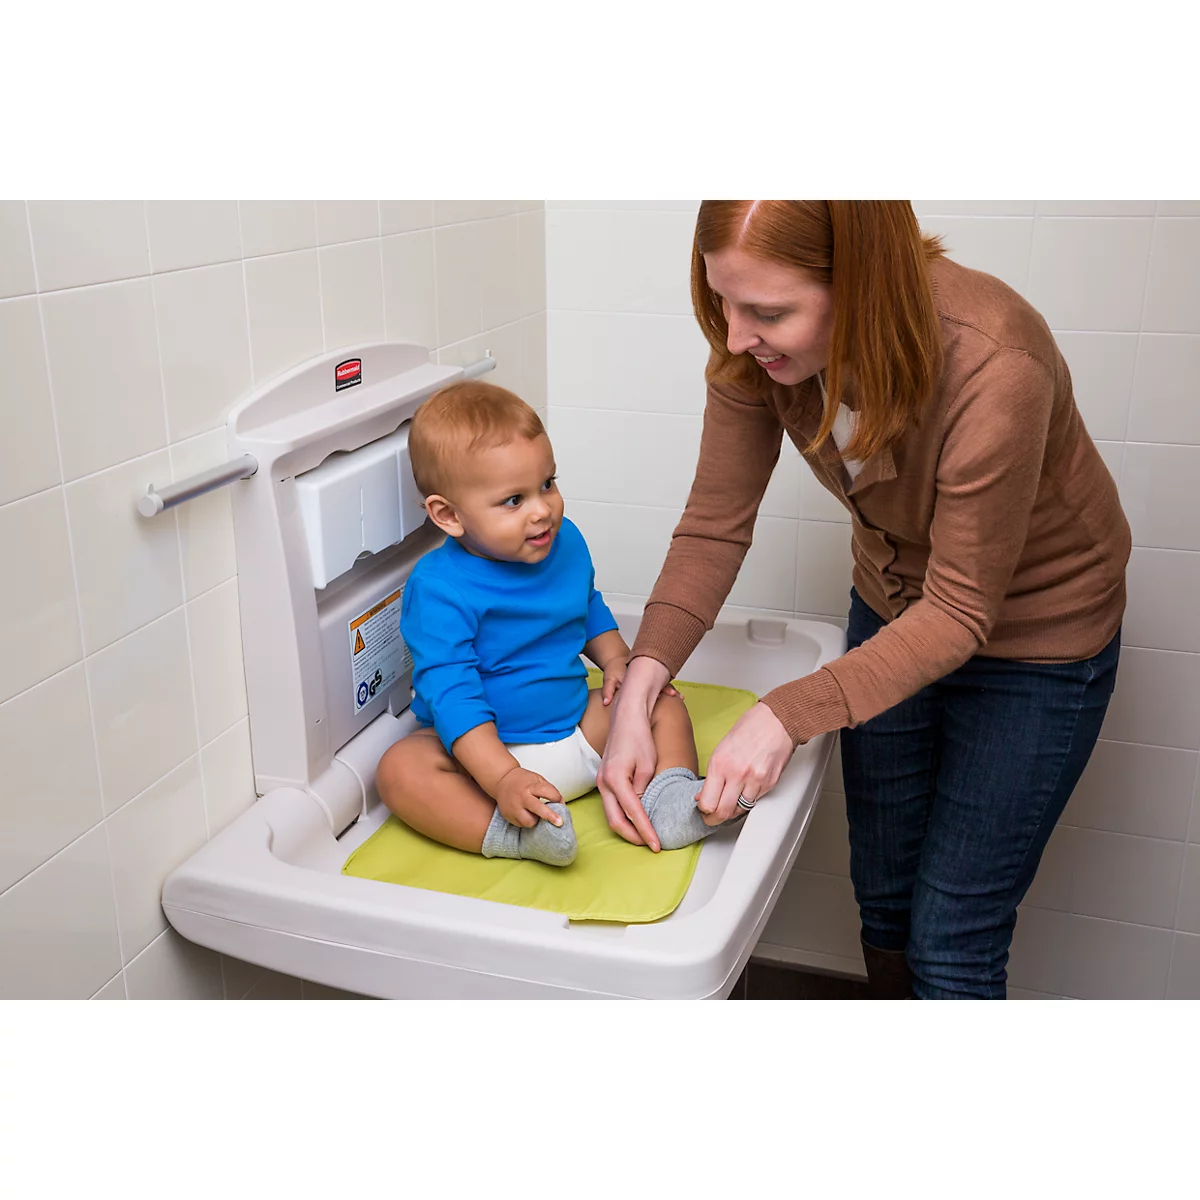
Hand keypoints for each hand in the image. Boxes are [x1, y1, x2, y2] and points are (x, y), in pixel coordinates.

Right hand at [494, 767, 563, 828]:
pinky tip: (525, 813)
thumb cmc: (523, 780)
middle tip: (560, 822)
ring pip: (529, 821)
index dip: (557, 798)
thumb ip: (550, 790)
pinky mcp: (508, 816)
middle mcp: (522, 797)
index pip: (548, 792)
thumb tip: (561, 804)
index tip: (560, 802)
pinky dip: (526, 821)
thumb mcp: (537, 779)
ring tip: (535, 813)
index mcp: (531, 786)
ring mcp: (514, 808)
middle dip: (550, 816)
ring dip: (536, 820)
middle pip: (538, 809)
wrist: (501, 780)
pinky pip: (521, 825)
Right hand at [595, 657, 674, 849]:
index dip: (646, 831)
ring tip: (644, 835)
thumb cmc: (639, 737)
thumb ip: (644, 790)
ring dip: (627, 827)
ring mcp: (601, 781)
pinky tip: (635, 818)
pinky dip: (622, 815)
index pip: (633, 813)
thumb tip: (642, 808)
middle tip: (650, 845)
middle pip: (615, 820)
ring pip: (611, 813)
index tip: (656, 845)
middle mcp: (604, 782)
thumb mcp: (649, 765)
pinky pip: (611, 803)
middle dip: (633, 836)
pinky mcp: (603, 779)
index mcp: (616, 779)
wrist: (626, 717)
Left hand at [599, 653, 679, 705]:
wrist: (617, 661)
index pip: (651, 680)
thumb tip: (606, 702)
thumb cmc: (614, 670)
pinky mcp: (649, 679)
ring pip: (661, 682)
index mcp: (637, 674)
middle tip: (679, 696)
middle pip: (660, 680)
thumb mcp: (609, 679)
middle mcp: (645, 673)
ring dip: (669, 689)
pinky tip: (674, 697)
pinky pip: (659, 684)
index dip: (661, 687)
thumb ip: (608, 690)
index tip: (670, 692)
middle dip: (669, 688)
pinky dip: (666, 689)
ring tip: (680, 697)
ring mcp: (648, 675)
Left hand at [694, 703, 794, 825]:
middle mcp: (737, 774)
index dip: (704, 811)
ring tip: (729, 802)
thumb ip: (713, 774)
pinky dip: (748, 799)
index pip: (708, 802)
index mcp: (721, 764)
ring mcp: (755, 780)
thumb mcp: (722, 748)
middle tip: (712, 818)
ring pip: (740, 810)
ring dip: (733, 809)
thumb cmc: (750, 729)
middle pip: (723, 812)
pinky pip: (755, 800)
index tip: (703, 811)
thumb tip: (703, 794)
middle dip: (715, 819)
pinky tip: (745, 790)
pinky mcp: (769, 783)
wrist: (777, 721)